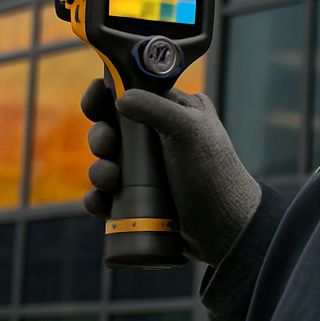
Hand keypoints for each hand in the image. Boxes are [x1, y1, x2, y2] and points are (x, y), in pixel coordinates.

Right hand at [82, 80, 261, 266]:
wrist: (224, 227)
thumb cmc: (212, 172)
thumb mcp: (188, 130)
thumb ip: (156, 107)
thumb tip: (121, 97)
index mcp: (174, 111)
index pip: (133, 93)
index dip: (108, 94)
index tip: (95, 98)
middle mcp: (159, 138)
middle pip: (112, 129)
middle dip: (101, 136)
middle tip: (106, 145)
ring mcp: (147, 171)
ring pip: (106, 163)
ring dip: (98, 169)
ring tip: (110, 179)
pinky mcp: (139, 202)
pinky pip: (106, 196)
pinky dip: (97, 199)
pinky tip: (100, 202)